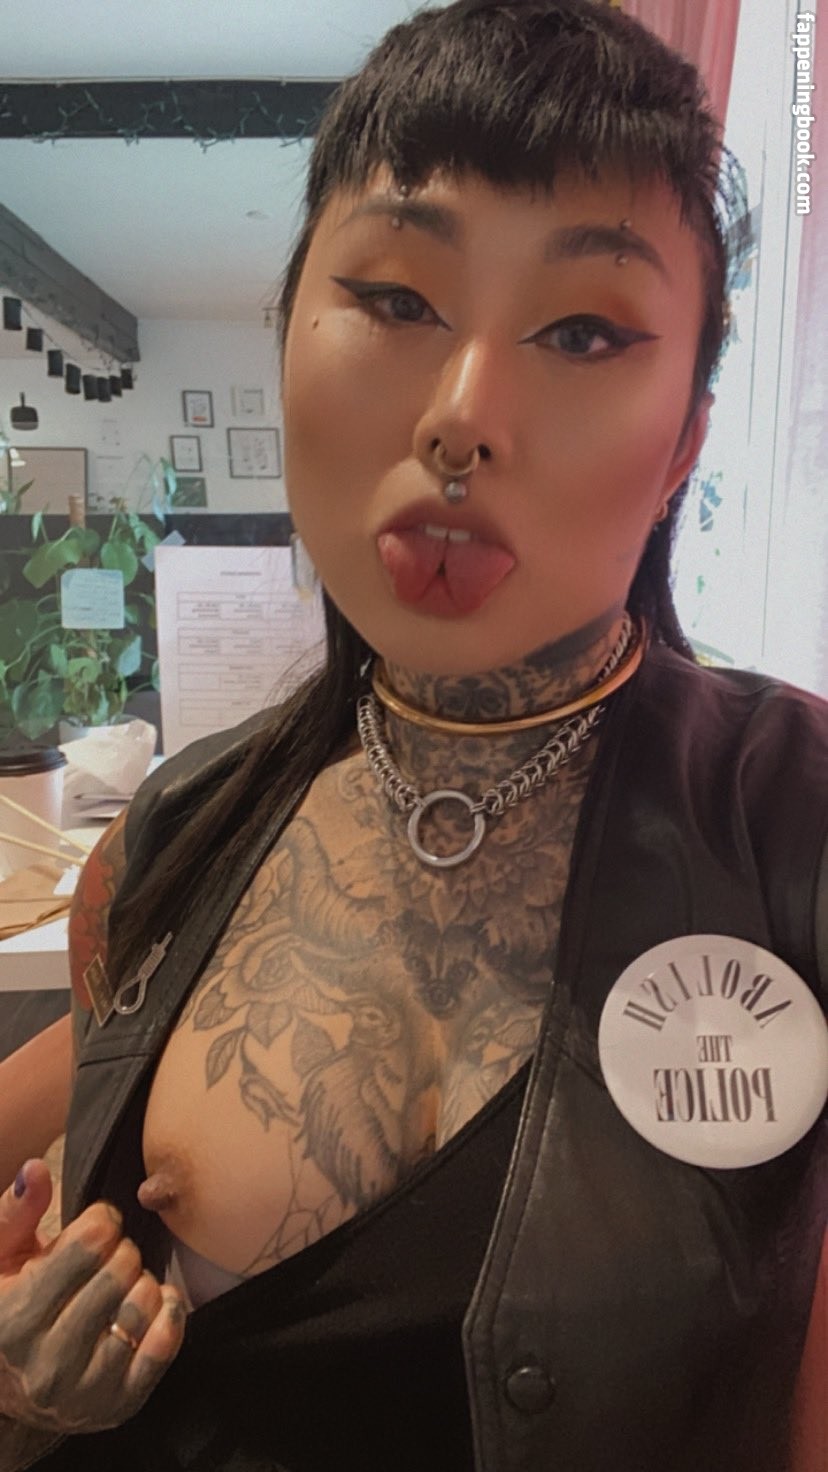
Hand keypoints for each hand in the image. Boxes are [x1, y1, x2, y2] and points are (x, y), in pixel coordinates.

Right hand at [0, 1159, 185, 1436]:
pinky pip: (163, 1347)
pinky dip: (170, 1313)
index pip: (88, 1245)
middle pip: (120, 1271)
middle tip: (110, 1255)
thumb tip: (35, 1169)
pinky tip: (155, 1299)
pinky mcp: (118, 1405)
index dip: (103, 1220)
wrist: (7, 1386)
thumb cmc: (6, 1305)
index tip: (99, 1224)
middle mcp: (45, 1363)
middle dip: (122, 1249)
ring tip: (124, 1281)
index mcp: (12, 1320)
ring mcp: (84, 1391)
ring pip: (142, 1306)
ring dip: (143, 1280)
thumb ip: (15, 1212)